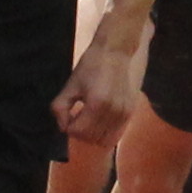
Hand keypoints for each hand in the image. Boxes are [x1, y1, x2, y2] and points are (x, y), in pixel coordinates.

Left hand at [58, 26, 147, 141]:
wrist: (117, 52)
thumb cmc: (92, 65)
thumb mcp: (71, 84)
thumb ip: (61, 107)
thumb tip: (62, 126)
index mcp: (96, 104)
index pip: (78, 131)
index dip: (68, 127)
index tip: (67, 117)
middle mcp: (112, 112)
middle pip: (91, 138)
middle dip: (79, 132)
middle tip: (75, 119)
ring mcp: (124, 114)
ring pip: (104, 140)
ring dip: (92, 135)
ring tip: (87, 121)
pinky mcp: (130, 113)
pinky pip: (116, 135)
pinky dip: (105, 133)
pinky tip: (99, 121)